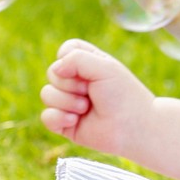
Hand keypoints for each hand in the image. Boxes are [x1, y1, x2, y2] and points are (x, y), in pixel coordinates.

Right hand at [40, 38, 156, 159]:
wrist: (133, 128)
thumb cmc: (123, 95)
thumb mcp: (104, 68)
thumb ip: (77, 59)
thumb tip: (55, 69)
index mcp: (88, 64)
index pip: (65, 51)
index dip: (69, 58)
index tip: (87, 69)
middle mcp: (77, 81)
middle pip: (52, 72)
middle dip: (70, 84)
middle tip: (92, 92)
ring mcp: (69, 103)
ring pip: (47, 94)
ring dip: (67, 102)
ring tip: (86, 108)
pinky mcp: (64, 123)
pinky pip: (46, 117)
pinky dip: (59, 118)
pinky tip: (75, 121)